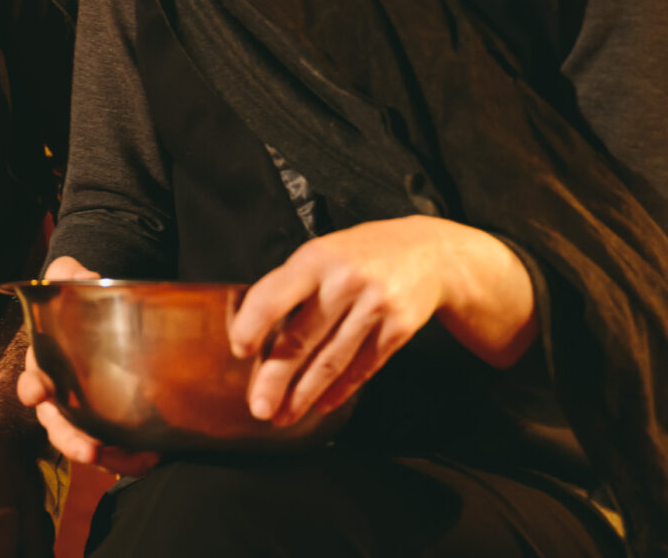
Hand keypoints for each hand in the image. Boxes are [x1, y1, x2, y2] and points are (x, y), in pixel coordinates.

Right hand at [12, 256, 159, 476]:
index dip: (33, 389)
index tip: (36, 394)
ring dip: (105, 457)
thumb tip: (67, 271)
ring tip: (134, 463)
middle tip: (88, 451)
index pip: (33, 380)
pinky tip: (152, 457)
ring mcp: (85, 415)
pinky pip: (116, 449)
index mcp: (46, 364)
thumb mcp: (75, 284)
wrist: (110, 320)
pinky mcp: (110, 426)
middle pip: (58, 424)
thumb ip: (68, 275)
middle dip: (69, 439)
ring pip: (87, 442)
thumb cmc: (82, 305)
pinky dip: (131, 457)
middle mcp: (61, 397)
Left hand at [229, 215, 537, 427]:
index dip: (253, 325)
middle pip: (302, 338)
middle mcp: (344, 282)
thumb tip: (256, 332)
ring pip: (331, 361)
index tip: (240, 350)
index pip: (275, 296)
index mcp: (315, 259)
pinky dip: (340, 390)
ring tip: (284, 415)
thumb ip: (292, 286)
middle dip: (276, 378)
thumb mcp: (323, 254)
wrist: (428, 252)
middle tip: (259, 407)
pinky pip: (363, 367)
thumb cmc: (360, 255)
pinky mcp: (399, 329)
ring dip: (304, 394)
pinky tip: (321, 404)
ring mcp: (375, 306)